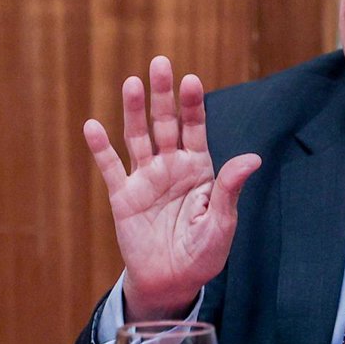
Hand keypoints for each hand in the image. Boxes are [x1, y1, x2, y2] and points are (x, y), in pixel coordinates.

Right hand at [84, 56, 260, 320]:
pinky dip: (100, 148)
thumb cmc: (204, 252)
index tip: (192, 79)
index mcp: (199, 169)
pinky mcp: (123, 197)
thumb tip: (253, 159)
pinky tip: (92, 126)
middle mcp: (171, 167)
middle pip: (165, 124)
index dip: (193, 105)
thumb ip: (230, 189)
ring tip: (131, 82)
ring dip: (134, 111)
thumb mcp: (223, 222)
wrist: (173, 281)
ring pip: (138, 137)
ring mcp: (145, 179)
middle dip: (163, 94)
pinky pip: (110, 168)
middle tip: (161, 62)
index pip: (196, 129)